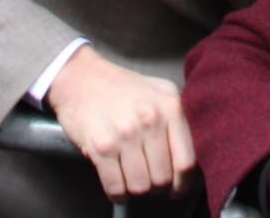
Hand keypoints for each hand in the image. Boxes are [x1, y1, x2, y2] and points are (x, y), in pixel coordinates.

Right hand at [44, 46, 193, 200]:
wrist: (80, 77)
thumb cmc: (121, 87)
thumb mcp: (159, 90)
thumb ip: (177, 119)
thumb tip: (188, 160)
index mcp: (170, 106)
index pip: (186, 161)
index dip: (182, 184)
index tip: (176, 190)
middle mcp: (150, 119)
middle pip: (163, 178)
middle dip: (156, 187)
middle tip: (148, 179)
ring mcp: (125, 133)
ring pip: (141, 186)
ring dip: (136, 189)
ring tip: (131, 179)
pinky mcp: (101, 146)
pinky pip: (116, 186)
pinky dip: (117, 193)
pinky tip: (117, 184)